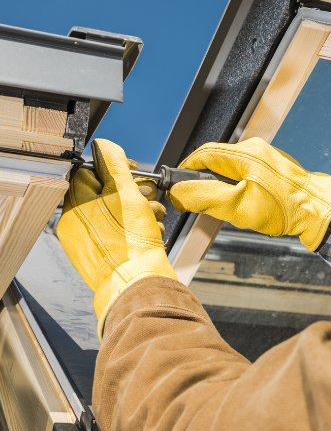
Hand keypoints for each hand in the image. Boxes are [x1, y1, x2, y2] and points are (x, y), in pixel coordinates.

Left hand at [57, 138, 175, 338]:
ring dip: (139, 209)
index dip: (112, 167)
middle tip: (147, 194)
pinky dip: (135, 228)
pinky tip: (151, 231)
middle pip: (103, 192)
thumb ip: (114, 164)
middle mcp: (76, 224)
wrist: (139, 285)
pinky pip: (117, 232)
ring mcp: (88, 242)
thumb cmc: (131, 244)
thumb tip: (103, 145)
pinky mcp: (102, 255)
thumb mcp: (125, 192)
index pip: (87, 172)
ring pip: (114, 213)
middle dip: (132, 190)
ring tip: (154, 215)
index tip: (131, 170)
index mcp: (75, 207)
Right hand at [169, 137, 330, 251]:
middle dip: (203, 177)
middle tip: (196, 198)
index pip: (203, 154)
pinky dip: (234, 183)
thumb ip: (205, 197)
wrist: (318, 211)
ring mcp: (265, 155)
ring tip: (220, 203)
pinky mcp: (272, 165)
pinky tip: (240, 199)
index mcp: (245, 154)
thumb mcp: (238, 207)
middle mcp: (255, 149)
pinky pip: (244, 169)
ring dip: (219, 182)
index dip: (186, 169)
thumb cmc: (285, 209)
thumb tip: (178, 192)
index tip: (177, 185)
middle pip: (215, 158)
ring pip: (229, 165)